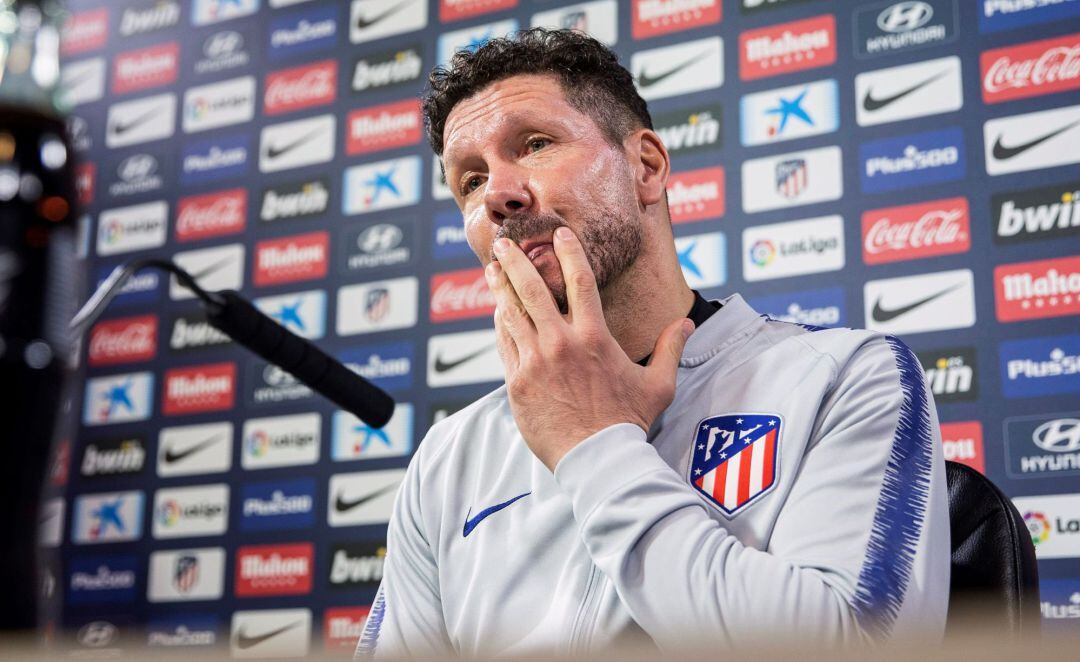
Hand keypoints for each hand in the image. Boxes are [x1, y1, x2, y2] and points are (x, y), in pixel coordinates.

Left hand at [486, 226, 693, 470]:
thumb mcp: (658, 384)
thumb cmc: (628, 422)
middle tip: (503, 243)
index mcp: (594, 336)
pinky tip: (497, 312)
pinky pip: (505, 345)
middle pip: (533, 289)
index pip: (580, 280)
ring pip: (512, 314)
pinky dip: (501, 325)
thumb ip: (670, 349)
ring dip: (501, 288)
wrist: (597, 459)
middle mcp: (561, 343)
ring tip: (491, 270)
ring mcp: (535, 362)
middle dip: (516, 262)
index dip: (569, 251)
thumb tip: (686, 323)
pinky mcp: (517, 383)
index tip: (559, 234)